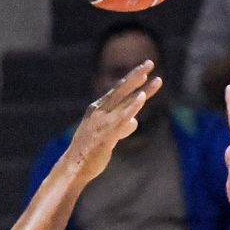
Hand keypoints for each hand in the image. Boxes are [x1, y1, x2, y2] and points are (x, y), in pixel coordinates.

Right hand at [64, 60, 161, 182]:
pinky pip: (122, 117)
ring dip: (142, 90)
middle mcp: (100, 111)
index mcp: (97, 109)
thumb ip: (121, 126)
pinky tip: (142, 97)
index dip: (132, 80)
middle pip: (121, 89)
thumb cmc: (88, 152)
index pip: (117, 91)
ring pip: (125, 101)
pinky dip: (132, 107)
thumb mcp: (106, 134)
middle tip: (150, 62)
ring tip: (156, 79)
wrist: (73, 167)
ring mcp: (103, 122)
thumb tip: (134, 121)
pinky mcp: (107, 134)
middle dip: (137, 75)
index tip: (144, 72)